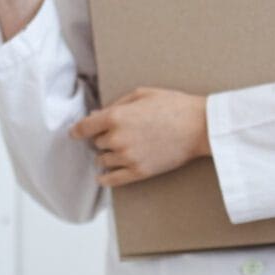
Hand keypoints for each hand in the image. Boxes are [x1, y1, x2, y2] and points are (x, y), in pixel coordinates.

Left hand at [70, 88, 207, 187]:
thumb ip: (116, 104)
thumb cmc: (173, 106)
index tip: (75, 133)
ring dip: (107, 155)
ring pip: (103, 160)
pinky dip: (105, 179)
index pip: (84, 127)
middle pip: (96, 143)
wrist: (199, 127)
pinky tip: (102, 177)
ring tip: (120, 150)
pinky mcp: (139, 172)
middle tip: (118, 134)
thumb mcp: (142, 94)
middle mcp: (117, 138)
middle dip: (103, 138)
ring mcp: (128, 157)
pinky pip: (113, 180)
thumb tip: (97, 114)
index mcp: (116, 116)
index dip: (77, 130)